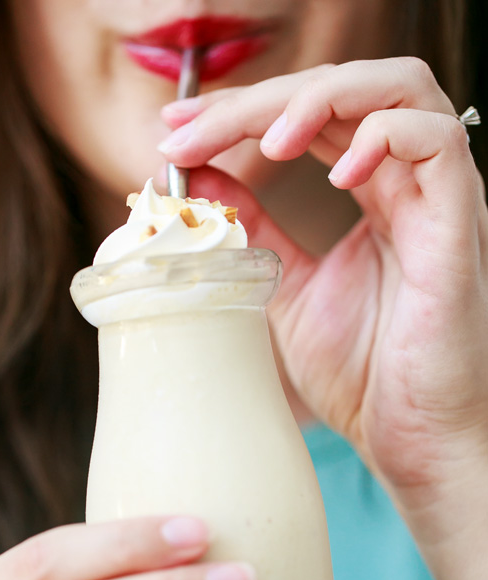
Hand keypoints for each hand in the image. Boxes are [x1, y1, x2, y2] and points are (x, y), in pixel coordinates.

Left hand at [159, 58, 487, 550]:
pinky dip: (382, 138)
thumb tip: (197, 179)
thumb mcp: (283, 289)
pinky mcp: (458, 226)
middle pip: (341, 91)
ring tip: (266, 140)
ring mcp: (435, 199)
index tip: (174, 134)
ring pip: (397, 89)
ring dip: (321, 98)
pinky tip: (336, 174)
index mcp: (370, 193)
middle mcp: (405, 184)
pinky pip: (438, 143)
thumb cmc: (361, 373)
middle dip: (259, 99)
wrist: (409, 437)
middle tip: (191, 131)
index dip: (239, 111)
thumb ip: (251, 229)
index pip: (307, 117)